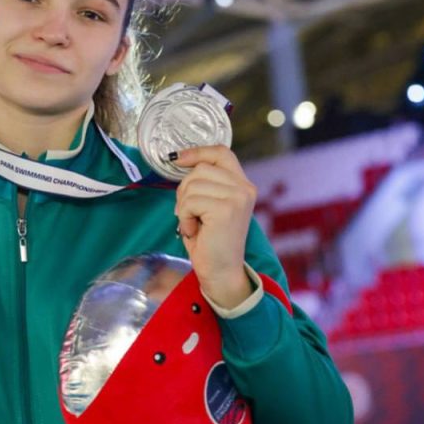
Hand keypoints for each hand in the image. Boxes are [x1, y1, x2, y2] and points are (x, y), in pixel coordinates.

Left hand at [172, 145, 257, 309]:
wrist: (221, 272)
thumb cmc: (210, 241)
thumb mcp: (209, 204)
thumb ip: (204, 182)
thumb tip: (180, 158)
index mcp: (243, 184)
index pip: (221, 152)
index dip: (197, 152)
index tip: (178, 159)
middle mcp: (245, 188)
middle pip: (200, 169)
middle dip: (184, 191)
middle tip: (190, 214)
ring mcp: (238, 197)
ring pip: (192, 185)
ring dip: (184, 207)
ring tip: (195, 224)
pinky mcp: (227, 209)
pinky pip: (190, 202)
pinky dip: (185, 218)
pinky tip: (196, 231)